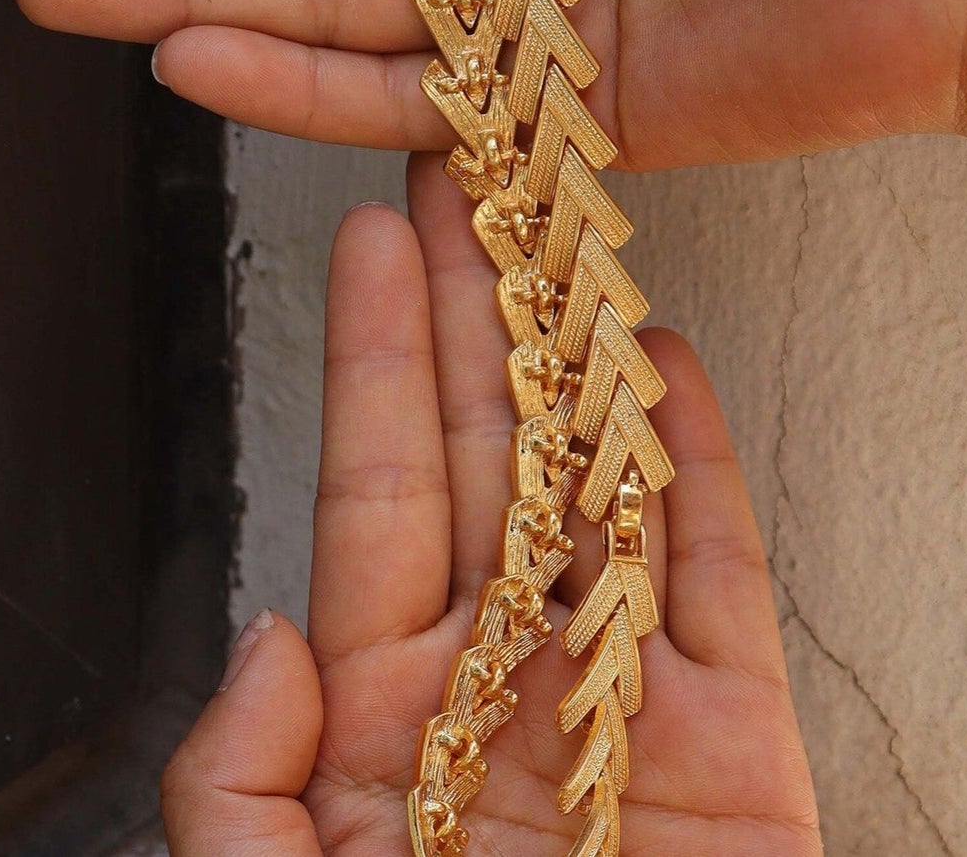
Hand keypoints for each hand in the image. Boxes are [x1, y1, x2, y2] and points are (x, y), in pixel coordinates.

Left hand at [157, 155, 818, 854]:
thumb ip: (234, 788)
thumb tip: (268, 632)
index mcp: (381, 705)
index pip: (376, 486)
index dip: (372, 355)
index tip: (374, 239)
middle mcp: (498, 669)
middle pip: (486, 447)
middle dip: (476, 309)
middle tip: (471, 178)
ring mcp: (617, 687)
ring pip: (599, 479)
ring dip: (581, 356)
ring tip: (564, 235)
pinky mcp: (732, 730)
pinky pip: (715, 569)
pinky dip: (700, 465)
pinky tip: (667, 367)